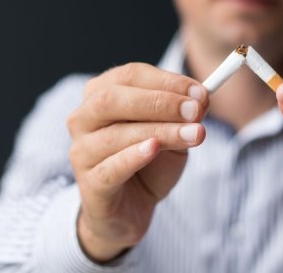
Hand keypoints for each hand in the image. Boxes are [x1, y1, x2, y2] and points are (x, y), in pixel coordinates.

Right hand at [67, 63, 208, 261]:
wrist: (131, 206)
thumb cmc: (148, 163)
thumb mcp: (170, 134)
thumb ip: (180, 116)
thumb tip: (201, 98)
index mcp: (101, 96)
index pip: (129, 75)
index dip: (166, 81)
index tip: (200, 93)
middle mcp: (84, 119)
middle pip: (112, 99)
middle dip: (158, 102)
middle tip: (194, 110)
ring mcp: (82, 151)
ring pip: (116, 135)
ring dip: (160, 131)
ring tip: (193, 134)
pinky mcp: (90, 184)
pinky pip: (110, 168)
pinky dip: (134, 156)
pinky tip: (154, 149)